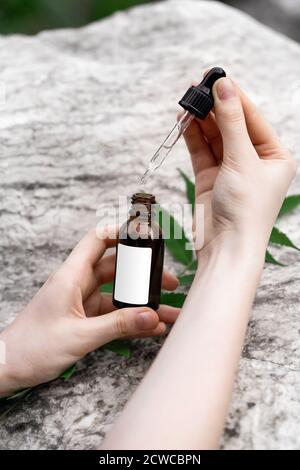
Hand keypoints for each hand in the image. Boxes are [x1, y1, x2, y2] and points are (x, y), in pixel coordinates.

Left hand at [0, 228, 178, 395]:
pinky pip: (114, 314)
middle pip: (117, 268)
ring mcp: (83, 301)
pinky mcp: (85, 319)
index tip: (146, 234)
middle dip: (144, 274)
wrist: (10, 368)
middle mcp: (78, 284)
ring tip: (169, 310)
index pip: (98, 240)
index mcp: (71, 276)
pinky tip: (151, 328)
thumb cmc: (33, 347)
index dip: (121, 232)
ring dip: (142, 302)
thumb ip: (118, 325)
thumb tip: (151, 316)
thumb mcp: (80, 335)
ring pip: (119, 294)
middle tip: (169, 282)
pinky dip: (132, 320)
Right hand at [183, 76, 296, 253]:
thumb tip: (224, 86)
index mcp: (274, 157)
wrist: (227, 248)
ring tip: (187, 102)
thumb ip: (231, 122)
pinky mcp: (210, 179)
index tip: (217, 77)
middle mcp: (253, 162)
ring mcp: (230, 170)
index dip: (234, 97)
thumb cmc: (246, 211)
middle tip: (196, 87)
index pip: (252, 118)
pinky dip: (192, 137)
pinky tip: (184, 122)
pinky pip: (201, 151)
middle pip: (232, 125)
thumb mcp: (242, 160)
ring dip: (201, 121)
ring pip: (214, 137)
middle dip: (214, 107)